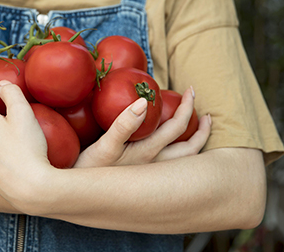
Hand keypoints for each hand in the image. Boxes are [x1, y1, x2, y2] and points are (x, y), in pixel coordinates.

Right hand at [74, 87, 210, 167]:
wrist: (77, 193)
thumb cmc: (89, 170)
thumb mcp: (104, 146)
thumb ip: (123, 124)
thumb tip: (143, 102)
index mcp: (148, 154)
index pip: (177, 128)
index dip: (187, 107)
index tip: (189, 90)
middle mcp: (155, 167)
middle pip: (190, 149)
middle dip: (201, 130)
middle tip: (206, 114)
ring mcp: (149, 174)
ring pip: (182, 161)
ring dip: (194, 144)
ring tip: (198, 130)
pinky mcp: (141, 177)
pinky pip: (169, 165)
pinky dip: (177, 153)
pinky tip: (168, 146)